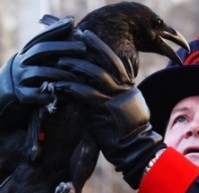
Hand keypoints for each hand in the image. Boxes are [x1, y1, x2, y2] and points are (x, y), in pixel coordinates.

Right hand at [0, 16, 86, 127]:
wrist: (11, 97)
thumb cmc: (34, 77)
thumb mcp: (41, 62)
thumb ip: (54, 49)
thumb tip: (73, 25)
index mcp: (27, 52)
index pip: (41, 37)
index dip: (56, 29)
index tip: (72, 23)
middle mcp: (22, 62)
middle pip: (42, 50)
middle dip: (64, 48)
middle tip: (83, 48)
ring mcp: (21, 79)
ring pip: (42, 72)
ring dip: (63, 73)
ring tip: (81, 76)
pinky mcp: (23, 96)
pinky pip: (39, 95)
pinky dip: (54, 94)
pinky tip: (69, 95)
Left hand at [55, 30, 165, 187]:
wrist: (137, 148)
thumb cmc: (130, 133)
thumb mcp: (129, 110)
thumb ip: (120, 98)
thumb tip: (109, 92)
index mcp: (130, 89)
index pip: (118, 63)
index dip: (105, 50)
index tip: (92, 40)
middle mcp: (125, 89)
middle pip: (110, 61)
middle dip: (93, 47)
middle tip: (78, 37)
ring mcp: (116, 98)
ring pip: (97, 74)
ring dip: (78, 66)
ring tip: (61, 61)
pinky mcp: (105, 110)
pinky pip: (87, 94)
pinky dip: (73, 89)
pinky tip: (61, 85)